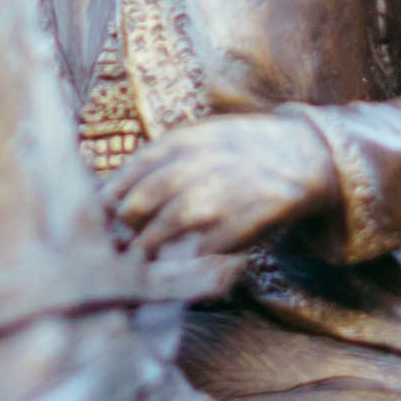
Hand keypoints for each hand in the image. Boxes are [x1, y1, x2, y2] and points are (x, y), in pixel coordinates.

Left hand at [100, 113, 339, 257]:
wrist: (296, 158)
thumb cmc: (239, 150)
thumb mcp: (197, 138)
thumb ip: (159, 160)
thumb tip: (113, 194)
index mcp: (174, 145)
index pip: (123, 179)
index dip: (107, 204)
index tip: (103, 219)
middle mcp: (184, 172)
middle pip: (132, 208)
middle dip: (122, 229)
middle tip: (119, 242)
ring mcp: (205, 204)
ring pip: (155, 235)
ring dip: (145, 250)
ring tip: (145, 256)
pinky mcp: (224, 232)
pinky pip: (190, 255)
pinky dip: (181, 263)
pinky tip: (179, 263)